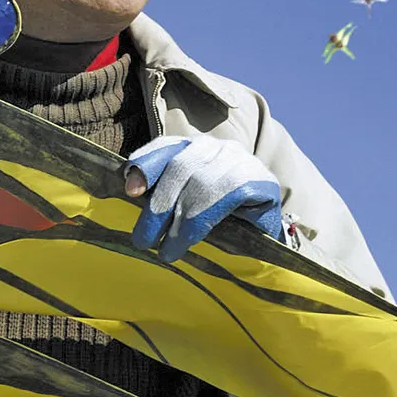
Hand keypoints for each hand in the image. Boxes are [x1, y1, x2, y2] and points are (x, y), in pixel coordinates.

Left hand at [124, 135, 282, 262]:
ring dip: (179, 220)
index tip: (130, 190)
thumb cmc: (222, 220)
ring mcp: (242, 161)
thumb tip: (131, 194)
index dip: (146, 164)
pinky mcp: (262, 182)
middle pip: (180, 167)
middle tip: (142, 239)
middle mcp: (220, 147)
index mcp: (198, 148)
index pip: (166, 147)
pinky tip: (188, 241)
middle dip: (158, 205)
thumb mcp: (188, 204)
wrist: (267, 234)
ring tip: (166, 249)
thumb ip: (164, 194)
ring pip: (201, 183)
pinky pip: (226, 198)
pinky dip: (201, 223)